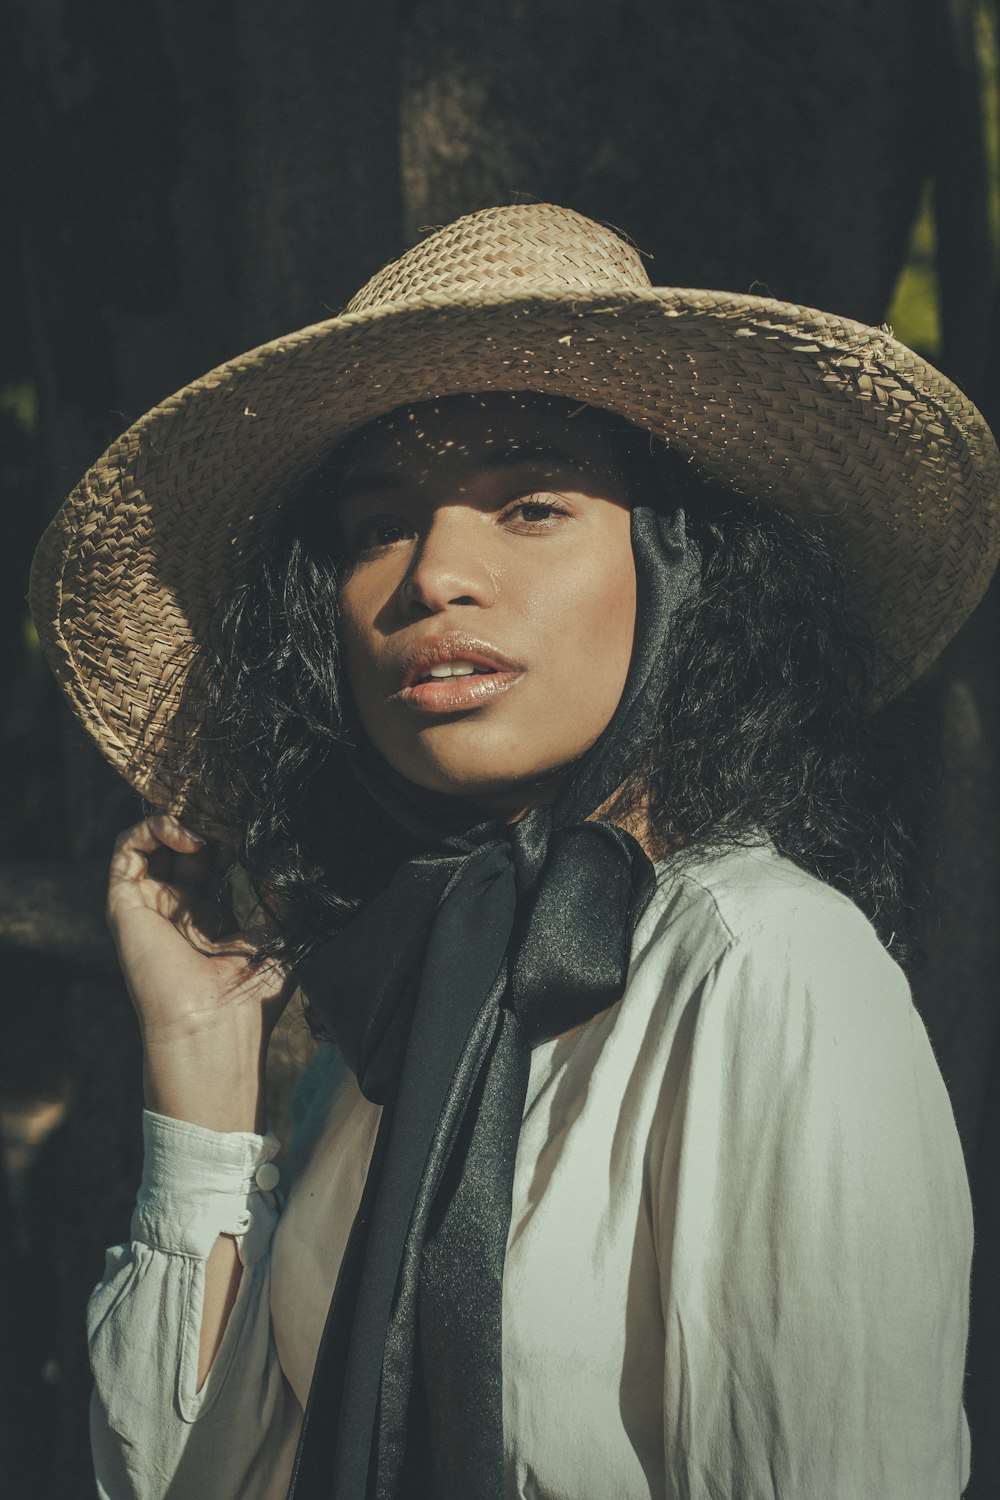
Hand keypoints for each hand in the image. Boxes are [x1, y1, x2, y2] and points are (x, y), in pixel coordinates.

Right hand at [107, 812, 292, 1129]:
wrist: (215, 1025)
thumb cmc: (251, 995)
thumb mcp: (281, 931)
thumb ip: (280, 890)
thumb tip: (279, 851)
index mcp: (212, 920)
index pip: (214, 861)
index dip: (233, 837)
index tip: (256, 826)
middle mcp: (178, 911)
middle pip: (186, 848)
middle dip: (211, 825)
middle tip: (236, 815)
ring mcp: (151, 907)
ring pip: (154, 843)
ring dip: (183, 821)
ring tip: (212, 824)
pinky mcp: (125, 905)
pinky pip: (126, 850)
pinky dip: (153, 829)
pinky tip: (189, 834)